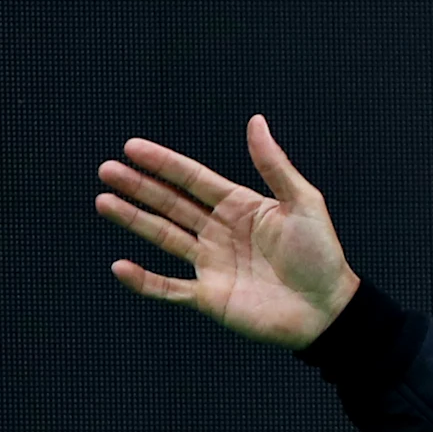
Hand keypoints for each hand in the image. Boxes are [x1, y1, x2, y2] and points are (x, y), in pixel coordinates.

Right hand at [98, 115, 361, 347]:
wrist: (328, 310)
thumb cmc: (322, 255)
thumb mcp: (303, 203)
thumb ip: (274, 165)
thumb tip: (256, 121)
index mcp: (242, 207)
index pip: (194, 180)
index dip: (164, 164)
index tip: (132, 147)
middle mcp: (221, 232)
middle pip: (172, 204)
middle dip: (140, 187)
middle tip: (107, 170)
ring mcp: (212, 264)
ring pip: (164, 237)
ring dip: (134, 220)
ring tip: (104, 201)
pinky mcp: (209, 297)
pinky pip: (168, 288)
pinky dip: (143, 281)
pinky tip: (120, 267)